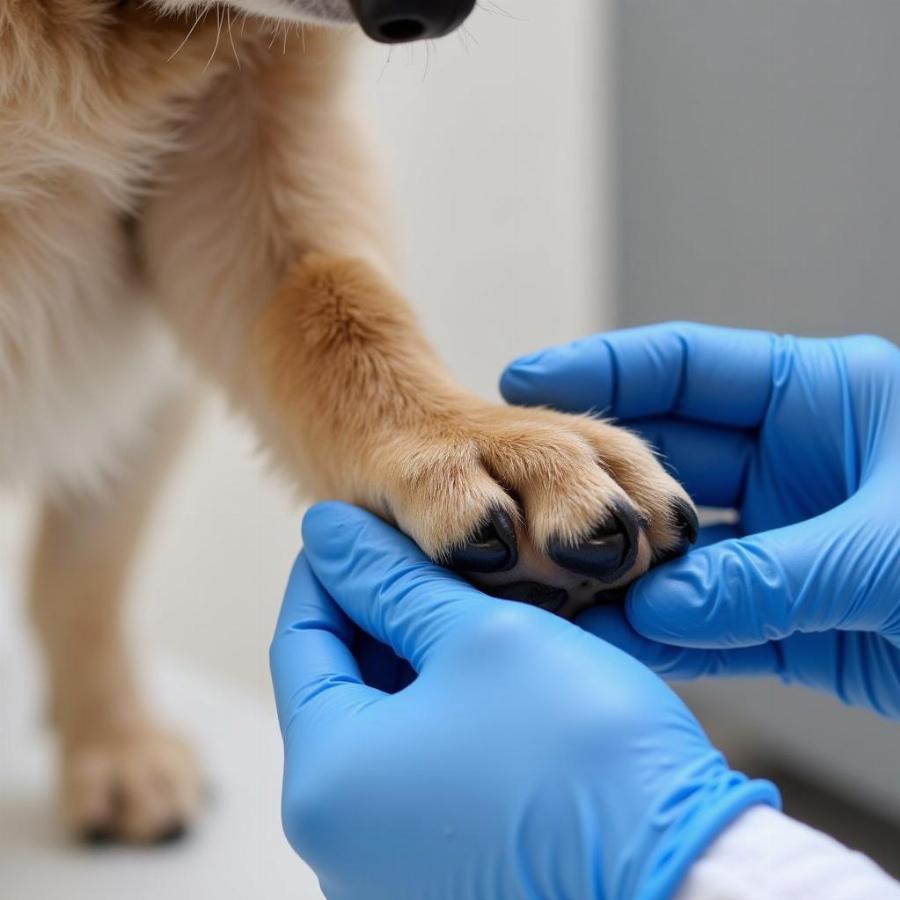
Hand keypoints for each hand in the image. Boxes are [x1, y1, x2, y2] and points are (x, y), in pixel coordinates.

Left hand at [271, 502, 776, 899]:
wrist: (684, 878)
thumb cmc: (582, 754)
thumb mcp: (480, 635)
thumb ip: (391, 579)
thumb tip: (330, 531)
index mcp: (325, 781)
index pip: (299, 637)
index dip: (334, 566)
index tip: (370, 522)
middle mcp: (339, 839)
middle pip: (339, 683)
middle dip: (380, 608)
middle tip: (433, 551)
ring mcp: (387, 865)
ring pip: (382, 723)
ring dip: (415, 655)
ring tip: (468, 599)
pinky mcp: (439, 873)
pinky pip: (417, 768)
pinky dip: (440, 708)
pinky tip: (488, 667)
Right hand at [502, 322, 899, 718]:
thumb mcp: (892, 550)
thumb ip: (768, 576)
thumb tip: (655, 609)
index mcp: (820, 397)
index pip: (685, 369)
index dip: (600, 372)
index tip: (525, 383)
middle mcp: (791, 462)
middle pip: (663, 462)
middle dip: (595, 487)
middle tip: (525, 508)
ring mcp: (784, 539)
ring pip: (674, 547)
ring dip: (617, 570)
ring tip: (545, 583)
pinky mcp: (790, 613)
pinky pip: (706, 619)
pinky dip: (659, 634)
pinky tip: (606, 643)